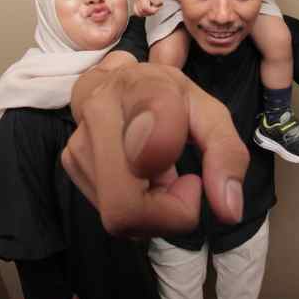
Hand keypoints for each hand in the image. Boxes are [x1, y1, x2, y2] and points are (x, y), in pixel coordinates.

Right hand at [62, 63, 249, 236]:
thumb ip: (226, 154)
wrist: (120, 81)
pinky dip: (135, 206)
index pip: (149, 145)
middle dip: (167, 216)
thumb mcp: (209, 112)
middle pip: (125, 209)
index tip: (193, 182)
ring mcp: (78, 139)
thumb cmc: (169, 97)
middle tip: (187, 186)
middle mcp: (99, 111)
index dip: (173, 188)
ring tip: (162, 174)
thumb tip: (228, 210)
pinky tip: (141, 178)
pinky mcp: (70, 162)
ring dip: (153, 209)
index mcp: (141, 88)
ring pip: (117, 217)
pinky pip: (109, 211)